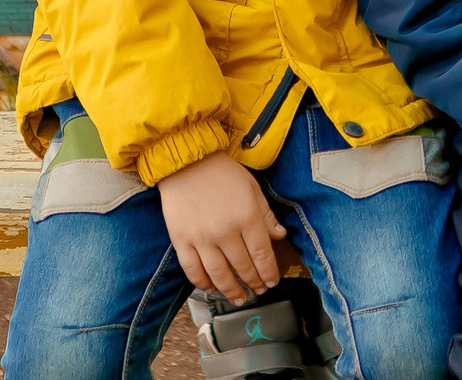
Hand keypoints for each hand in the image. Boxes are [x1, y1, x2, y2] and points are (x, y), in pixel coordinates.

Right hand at [156, 149, 285, 303]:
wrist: (186, 162)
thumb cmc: (222, 172)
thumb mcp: (252, 188)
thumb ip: (266, 215)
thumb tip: (280, 236)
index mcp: (247, 217)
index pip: (262, 254)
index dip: (269, 272)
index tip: (272, 282)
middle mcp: (226, 232)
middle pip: (243, 267)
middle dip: (253, 282)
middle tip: (258, 291)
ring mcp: (202, 239)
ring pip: (219, 274)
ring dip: (231, 290)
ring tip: (239, 298)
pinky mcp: (181, 241)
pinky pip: (193, 270)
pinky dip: (202, 283)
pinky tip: (211, 288)